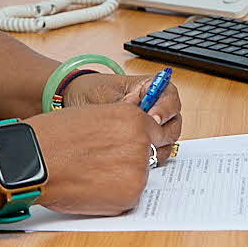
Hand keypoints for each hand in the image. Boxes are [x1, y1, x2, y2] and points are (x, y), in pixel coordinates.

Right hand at [29, 99, 169, 215]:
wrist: (31, 161)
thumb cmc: (52, 137)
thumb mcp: (93, 115)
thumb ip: (118, 125)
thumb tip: (130, 138)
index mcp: (133, 118)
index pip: (154, 133)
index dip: (138, 142)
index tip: (128, 149)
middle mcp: (140, 142)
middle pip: (146, 156)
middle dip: (128, 161)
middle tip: (101, 164)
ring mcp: (137, 171)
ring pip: (137, 178)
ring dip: (121, 179)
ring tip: (90, 175)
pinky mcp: (129, 197)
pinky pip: (127, 197)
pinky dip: (112, 197)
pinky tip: (90, 187)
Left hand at [62, 69, 185, 146]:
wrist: (74, 101)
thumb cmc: (90, 92)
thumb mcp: (107, 96)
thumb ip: (126, 105)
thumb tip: (143, 116)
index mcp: (150, 87)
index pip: (170, 96)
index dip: (165, 108)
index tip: (153, 119)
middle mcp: (155, 105)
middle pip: (173, 120)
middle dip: (163, 132)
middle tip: (149, 140)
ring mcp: (151, 124)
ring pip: (168, 137)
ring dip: (159, 146)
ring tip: (143, 154)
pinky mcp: (144, 139)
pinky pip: (156, 148)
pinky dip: (151, 155)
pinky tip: (139, 159)